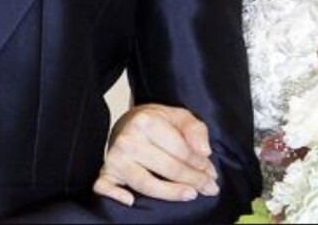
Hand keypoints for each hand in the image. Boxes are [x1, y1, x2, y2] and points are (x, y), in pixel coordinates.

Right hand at [94, 104, 218, 205]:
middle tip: (209, 188)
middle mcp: (128, 139)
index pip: (180, 150)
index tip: (211, 172)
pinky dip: (117, 197)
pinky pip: (106, 188)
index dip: (200, 163)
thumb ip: (195, 129)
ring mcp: (115, 158)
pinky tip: (132, 202)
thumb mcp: (178, 116)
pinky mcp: (107, 172)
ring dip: (171, 193)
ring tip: (191, 194)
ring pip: (146, 184)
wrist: (128, 122)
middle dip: (193, 180)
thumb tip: (204, 151)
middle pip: (167, 168)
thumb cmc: (155, 122)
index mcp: (145, 121)